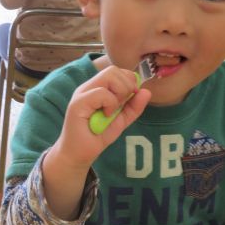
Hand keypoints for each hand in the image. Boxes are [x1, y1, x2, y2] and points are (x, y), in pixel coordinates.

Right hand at [41, 65, 151, 218]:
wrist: (79, 155)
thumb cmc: (97, 136)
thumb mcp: (121, 120)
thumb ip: (134, 107)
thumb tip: (146, 91)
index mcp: (97, 88)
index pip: (117, 71)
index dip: (129, 81)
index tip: (130, 99)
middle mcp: (88, 87)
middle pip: (113, 70)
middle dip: (126, 86)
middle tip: (122, 105)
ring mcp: (82, 94)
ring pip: (109, 76)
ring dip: (119, 94)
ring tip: (112, 111)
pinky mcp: (78, 104)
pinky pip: (102, 94)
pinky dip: (110, 105)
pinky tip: (105, 116)